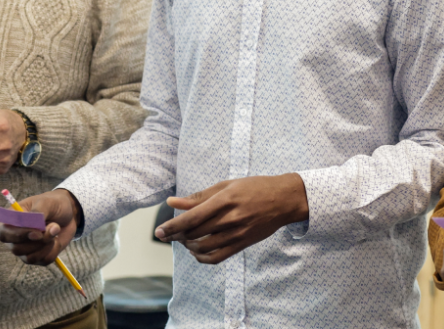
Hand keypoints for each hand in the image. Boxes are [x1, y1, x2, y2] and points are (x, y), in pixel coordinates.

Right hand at [0, 189, 79, 264]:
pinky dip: (54, 250)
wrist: (68, 213)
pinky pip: (43, 261)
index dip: (18, 235)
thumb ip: (39, 213)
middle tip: (52, 228)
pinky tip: (57, 240)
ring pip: (30, 258)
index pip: (3, 233)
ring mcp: (25, 249)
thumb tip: (37, 230)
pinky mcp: (37, 256)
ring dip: (46, 246)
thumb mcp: (47, 202)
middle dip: (38, 241)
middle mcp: (14, 237)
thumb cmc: (53, 205)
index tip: (37, 232)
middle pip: (16, 249)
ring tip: (55, 230)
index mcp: (10, 221)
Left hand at [156, 173, 308, 264]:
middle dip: (176, 235)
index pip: (192, 218)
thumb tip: (172, 202)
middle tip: (169, 233)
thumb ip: (199, 196)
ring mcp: (237, 233)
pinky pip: (217, 258)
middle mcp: (231, 218)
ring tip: (184, 239)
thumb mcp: (227, 185)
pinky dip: (202, 258)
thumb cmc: (254, 188)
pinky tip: (196, 251)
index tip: (159, 231)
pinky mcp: (242, 244)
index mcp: (225, 200)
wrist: (284, 200)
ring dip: (188, 246)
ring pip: (203, 247)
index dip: (172, 226)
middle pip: (195, 233)